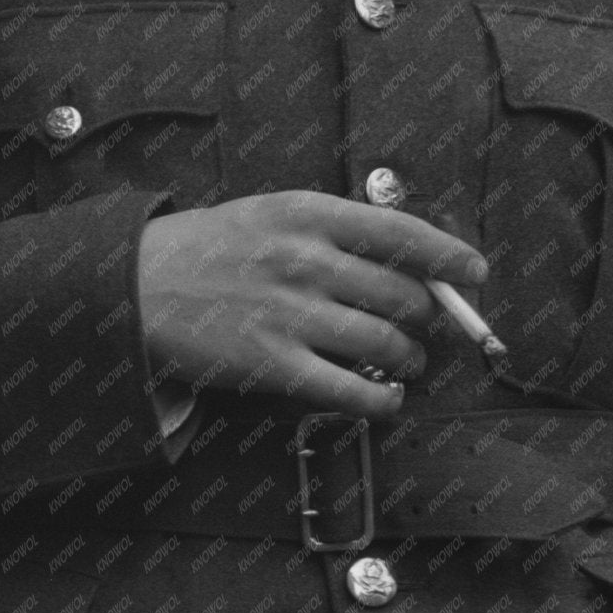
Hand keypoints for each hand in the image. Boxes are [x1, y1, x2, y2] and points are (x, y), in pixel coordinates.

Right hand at [137, 190, 486, 420]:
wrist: (138, 286)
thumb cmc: (211, 247)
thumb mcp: (271, 213)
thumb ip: (334, 231)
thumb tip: (407, 261)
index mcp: (305, 213)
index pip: (400, 232)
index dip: (448, 254)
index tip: (474, 270)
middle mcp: (303, 259)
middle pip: (401, 294)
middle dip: (428, 317)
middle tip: (430, 326)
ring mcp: (290, 314)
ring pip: (385, 343)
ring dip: (409, 359)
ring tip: (406, 362)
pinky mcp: (274, 365)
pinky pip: (351, 390)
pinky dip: (381, 400)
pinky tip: (385, 398)